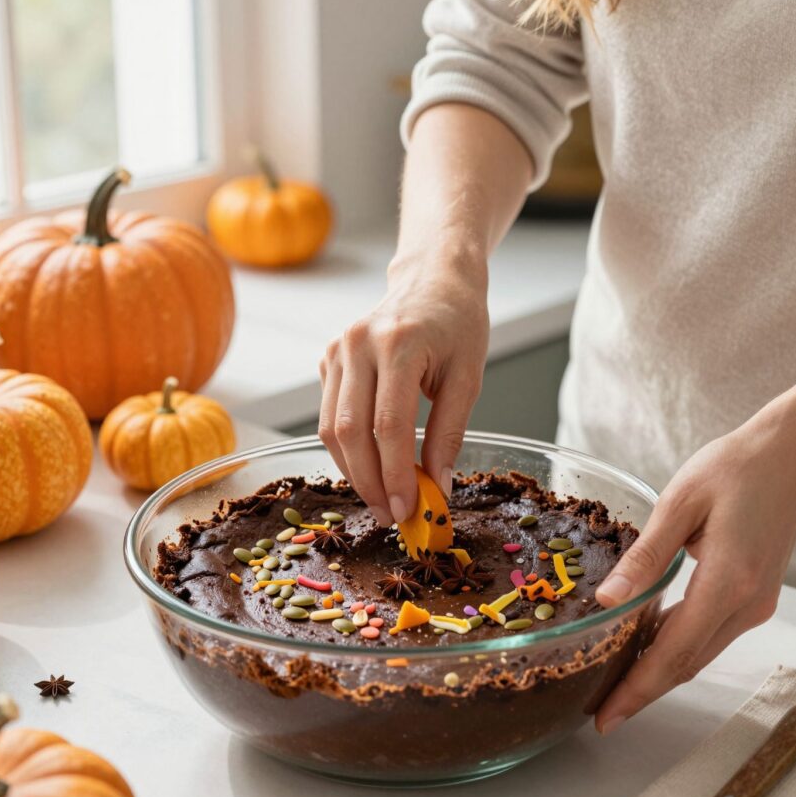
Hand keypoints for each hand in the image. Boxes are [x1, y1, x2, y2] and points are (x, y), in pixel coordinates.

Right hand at [318, 251, 488, 525]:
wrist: (433, 281)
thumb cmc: (458, 326)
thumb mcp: (468, 378)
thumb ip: (449, 434)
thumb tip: (438, 488)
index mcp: (400, 345)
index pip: (389, 425)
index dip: (396, 474)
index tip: (408, 509)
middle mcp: (359, 345)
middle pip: (350, 431)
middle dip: (370, 482)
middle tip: (391, 515)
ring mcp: (337, 350)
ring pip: (330, 429)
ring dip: (354, 472)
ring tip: (382, 499)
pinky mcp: (327, 359)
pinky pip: (328, 416)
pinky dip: (347, 449)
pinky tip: (370, 468)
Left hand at [594, 414, 795, 734]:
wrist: (792, 455)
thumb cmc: (734, 468)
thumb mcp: (680, 502)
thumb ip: (646, 556)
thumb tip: (608, 600)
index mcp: (728, 581)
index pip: (674, 652)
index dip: (637, 689)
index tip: (606, 718)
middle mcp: (747, 604)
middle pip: (687, 664)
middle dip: (642, 692)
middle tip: (599, 713)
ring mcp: (757, 604)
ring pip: (700, 654)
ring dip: (659, 671)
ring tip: (614, 683)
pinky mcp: (757, 598)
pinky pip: (710, 634)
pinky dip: (678, 646)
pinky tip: (647, 642)